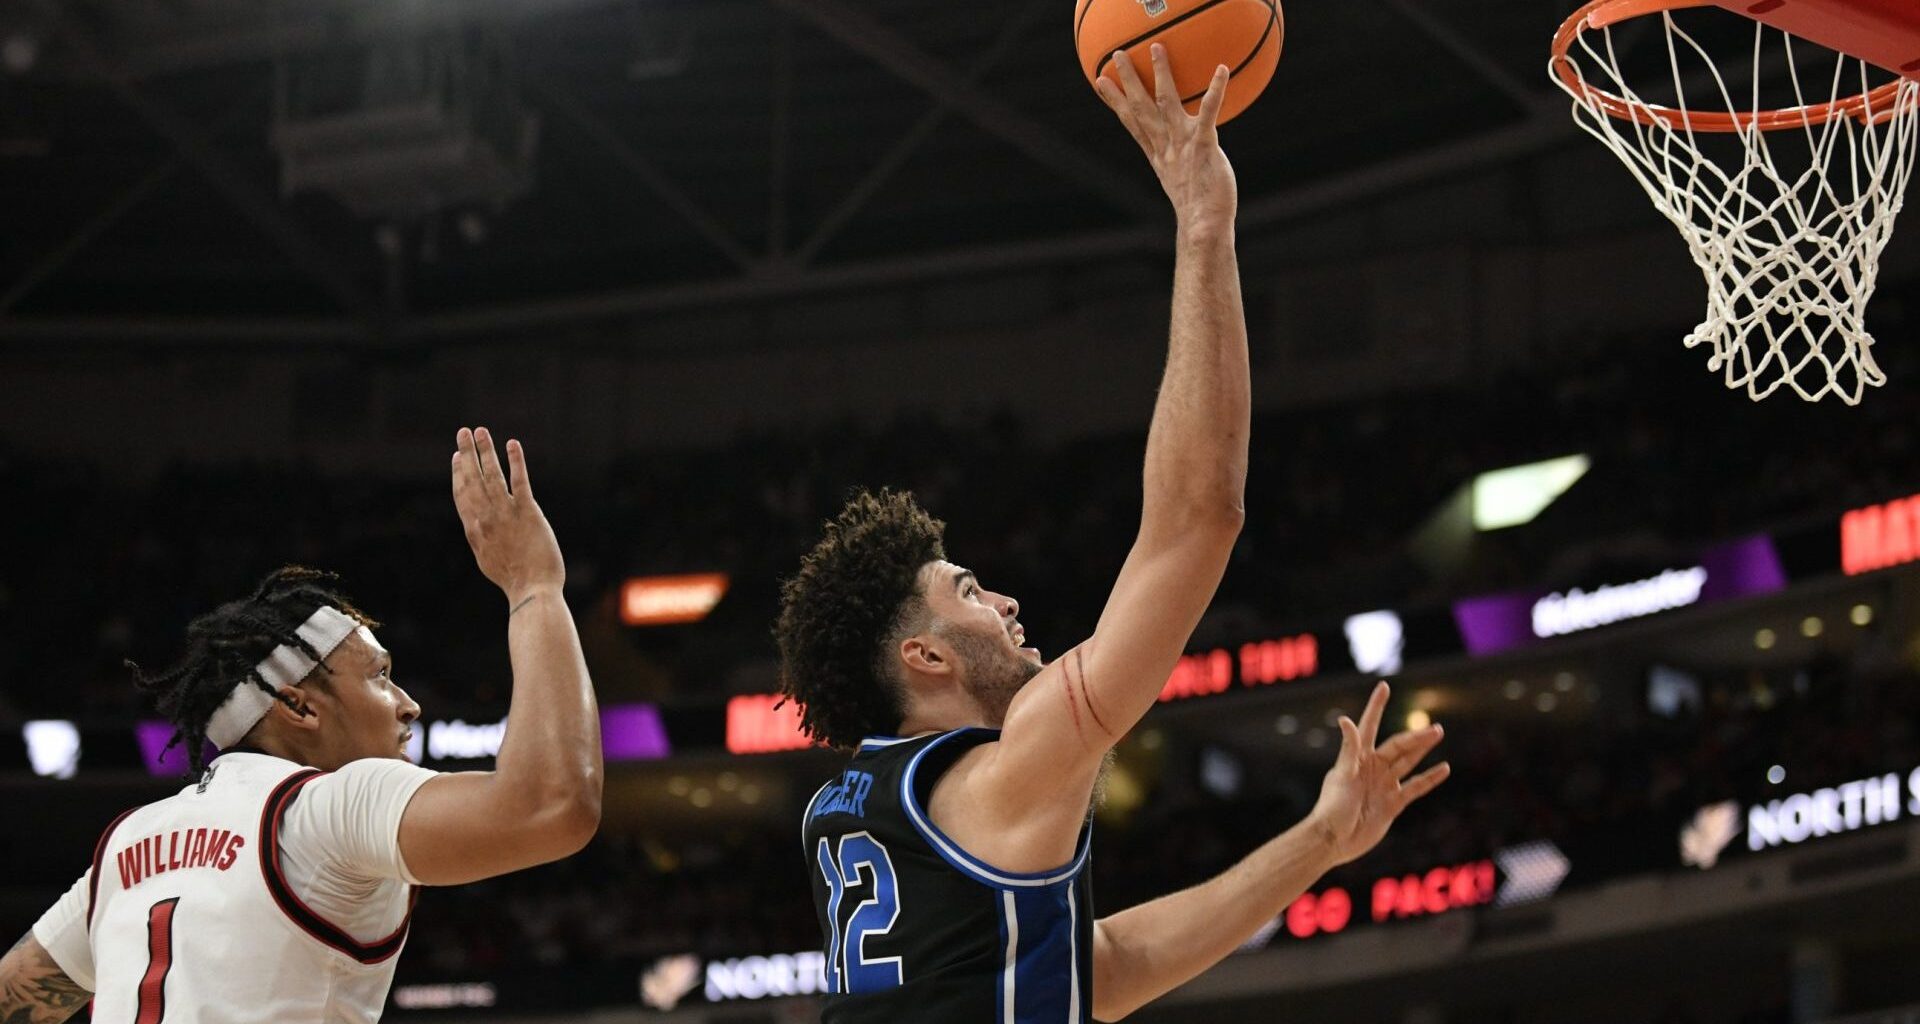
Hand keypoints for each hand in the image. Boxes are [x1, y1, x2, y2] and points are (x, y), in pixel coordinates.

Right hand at [451, 427, 564, 605]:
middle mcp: (486, 518)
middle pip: (472, 479)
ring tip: (481, 431)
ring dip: (485, 451)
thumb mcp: (487, 559)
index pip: (462, 495)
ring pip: (492, 476)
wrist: (531, 590)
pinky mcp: (528, 512)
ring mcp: (506, 514)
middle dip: (467, 453)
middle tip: (463, 432)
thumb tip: (477, 527)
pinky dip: (515, 461)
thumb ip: (481, 538)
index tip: (457, 456)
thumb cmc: (514, 580)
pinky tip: (512, 444)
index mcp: (475, 530)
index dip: (458, 473)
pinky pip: (519, 481)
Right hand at [1094, 43, 1237, 234]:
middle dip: (1129, 80)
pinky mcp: (1204, 146)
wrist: (1205, 227)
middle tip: (1117, 55)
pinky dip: (1214, 92)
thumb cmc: (1198, 207)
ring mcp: (1183, 145)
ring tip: (1157, 48)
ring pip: (1167, 103)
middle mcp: (1166, 146)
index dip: (1116, 100)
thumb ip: (1177, 162)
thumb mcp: (1181, 182)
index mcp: (1157, 154)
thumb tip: (1175, 162)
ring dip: (1160, 74)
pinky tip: (1221, 71)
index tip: (1101, 81)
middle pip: (1141, 107)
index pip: (1132, 122)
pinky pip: (1207, 114)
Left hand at [1307, 682, 1449, 866]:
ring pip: (1407, 762)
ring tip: (1438, 733)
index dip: (1376, 707)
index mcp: (1357, 757)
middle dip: (1415, 736)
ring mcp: (1383, 785)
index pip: (1369, 726)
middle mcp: (1371, 768)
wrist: (1334, 841)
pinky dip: (1429, 778)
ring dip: (1422, 749)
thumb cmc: (1332, 807)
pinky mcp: (1392, 804)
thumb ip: (1348, 748)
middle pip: (1398, 746)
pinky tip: (1444, 768)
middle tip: (1435, 727)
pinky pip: (1415, 788)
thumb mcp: (1342, 775)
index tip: (1383, 686)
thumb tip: (1345, 719)